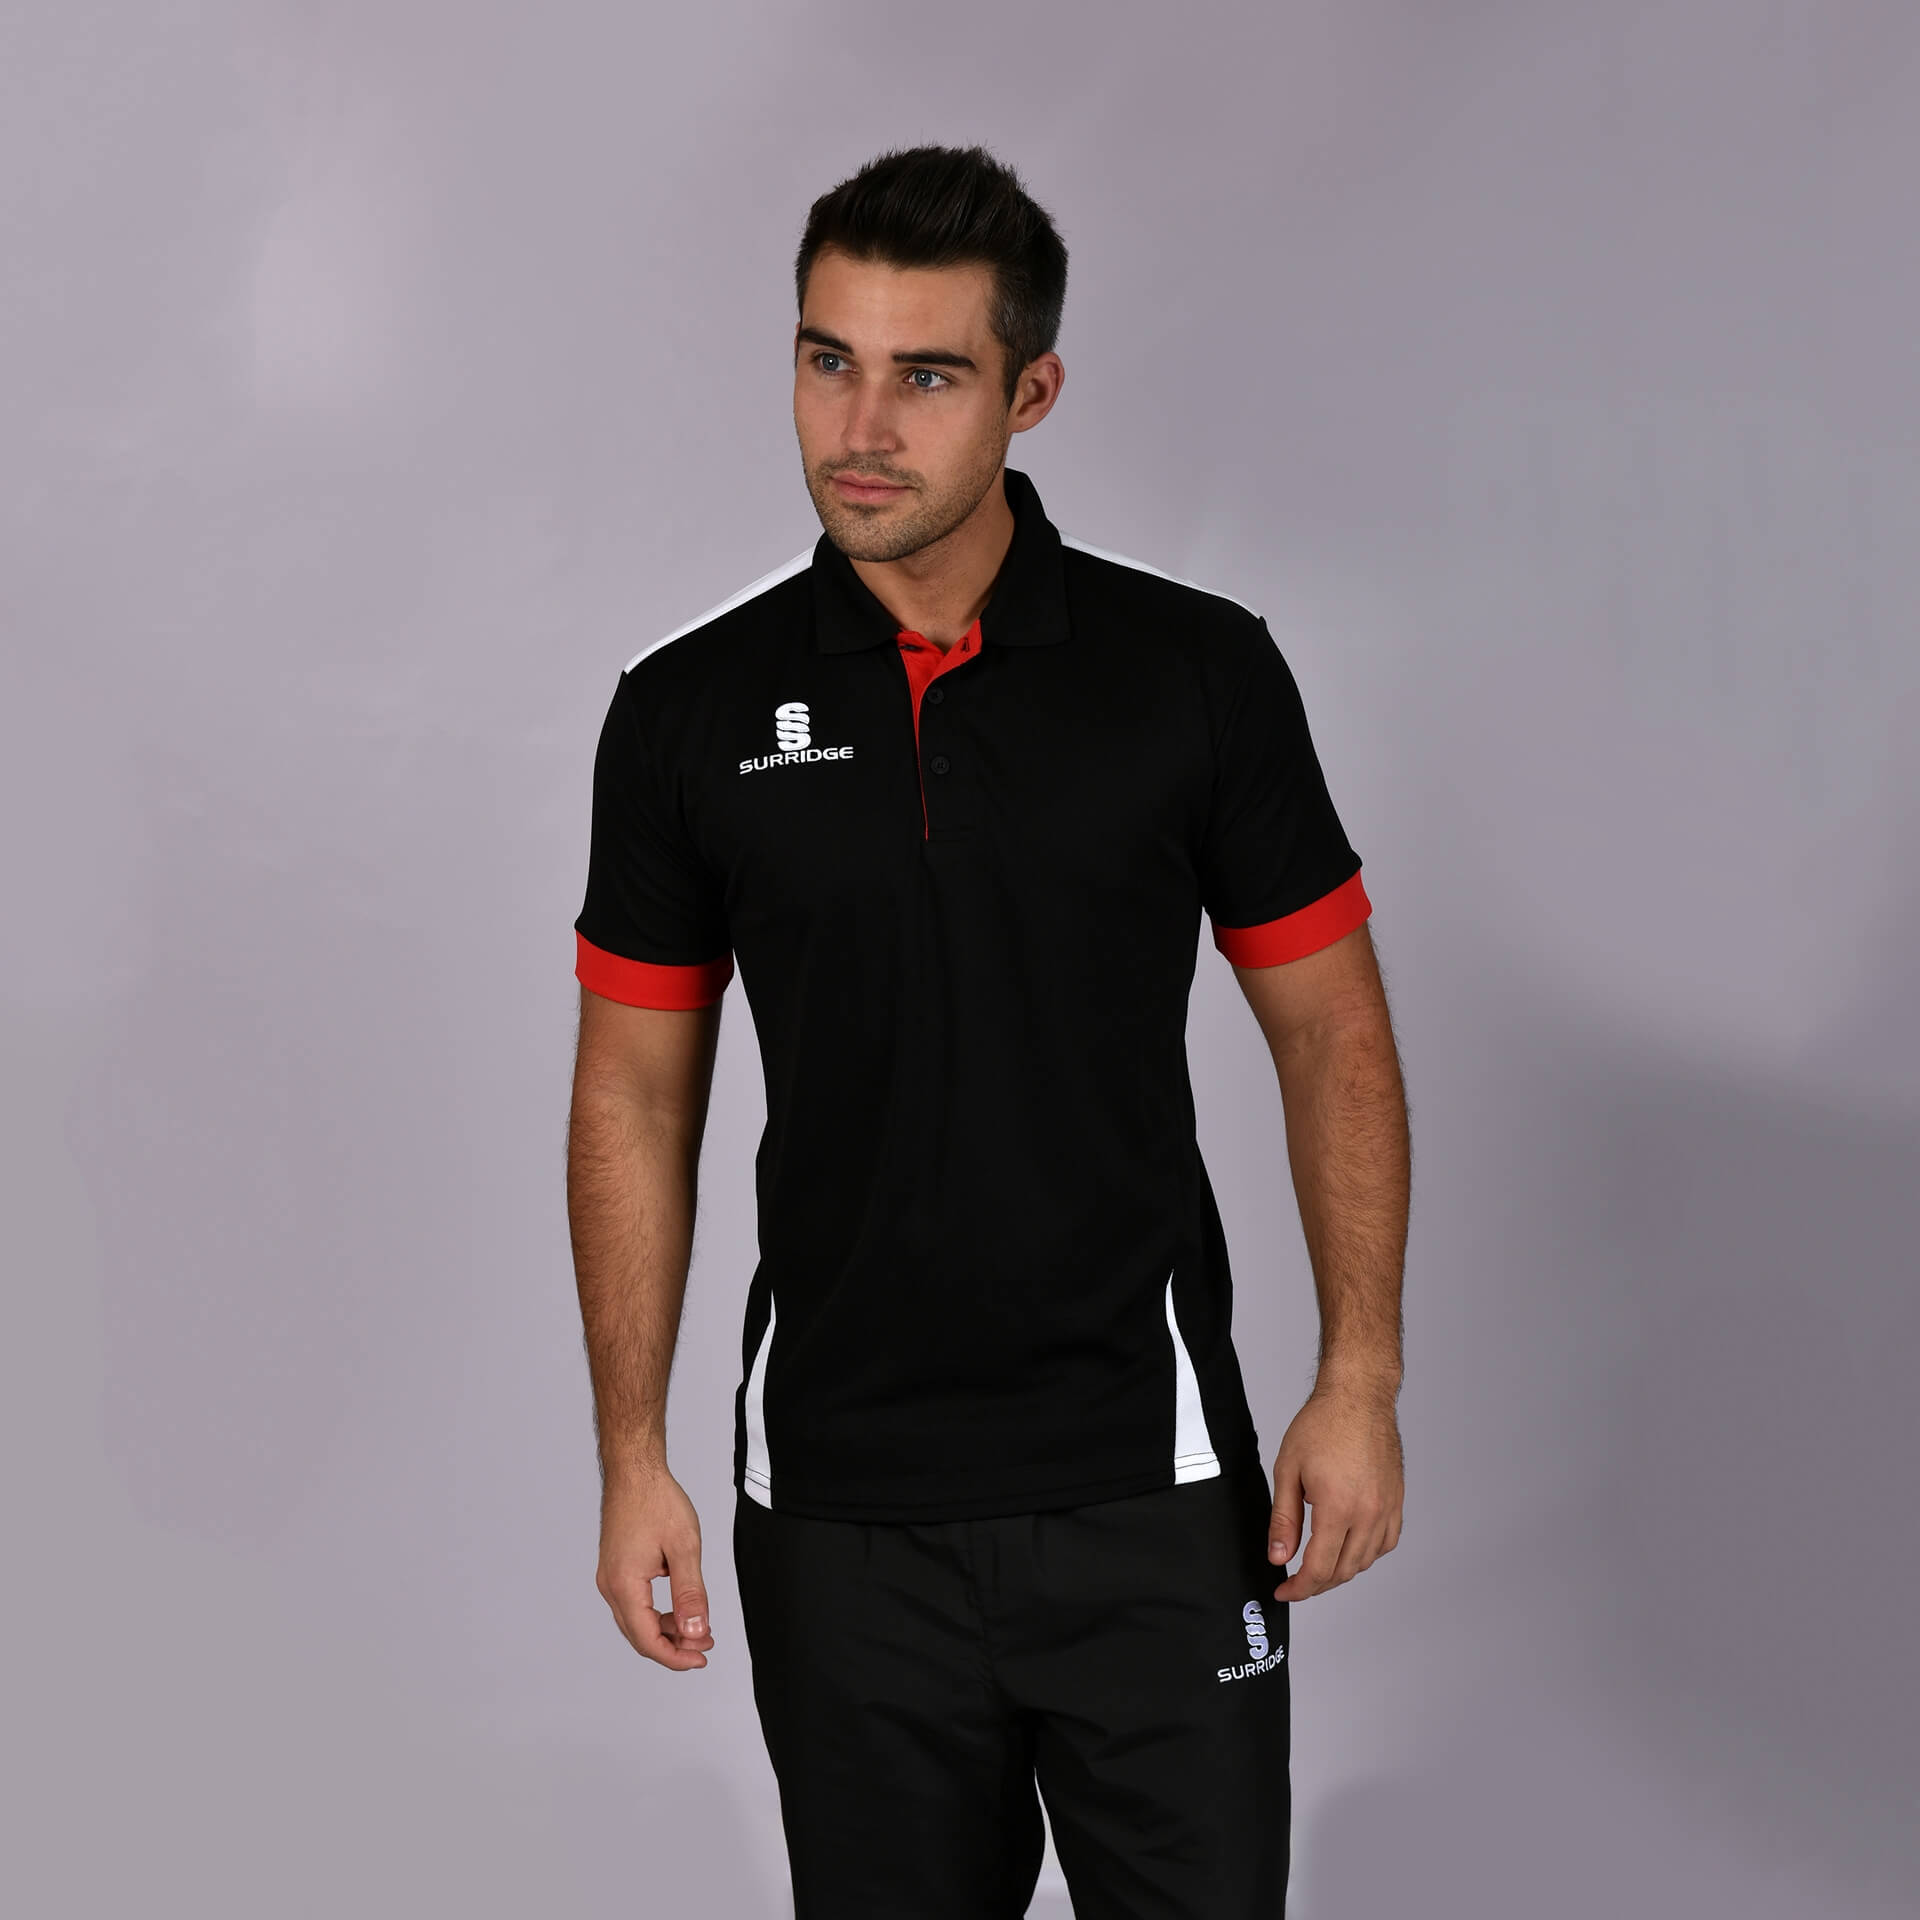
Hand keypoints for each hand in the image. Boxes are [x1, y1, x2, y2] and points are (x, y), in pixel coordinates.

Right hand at [596, 1465, 715, 1669]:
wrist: (634, 1470)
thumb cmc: (657, 1500)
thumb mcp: (684, 1547)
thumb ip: (691, 1594)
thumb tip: (695, 1632)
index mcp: (624, 1585)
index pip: (648, 1640)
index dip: (676, 1656)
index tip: (701, 1658)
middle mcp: (610, 1586)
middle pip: (639, 1635)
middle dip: (674, 1646)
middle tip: (705, 1645)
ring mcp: (610, 1577)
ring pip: (636, 1621)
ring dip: (666, 1630)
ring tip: (697, 1628)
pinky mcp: (615, 1568)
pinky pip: (634, 1603)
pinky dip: (656, 1613)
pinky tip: (679, 1607)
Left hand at [1267, 1379, 1403, 1600]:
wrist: (1358, 1397)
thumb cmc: (1322, 1425)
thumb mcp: (1288, 1470)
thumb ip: (1283, 1519)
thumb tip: (1279, 1557)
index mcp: (1339, 1508)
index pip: (1320, 1569)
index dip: (1299, 1588)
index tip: (1283, 1591)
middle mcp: (1369, 1514)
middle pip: (1344, 1571)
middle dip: (1317, 1584)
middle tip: (1295, 1582)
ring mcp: (1387, 1509)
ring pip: (1366, 1561)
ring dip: (1341, 1571)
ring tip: (1318, 1566)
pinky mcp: (1397, 1501)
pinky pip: (1386, 1543)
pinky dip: (1366, 1554)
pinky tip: (1349, 1548)